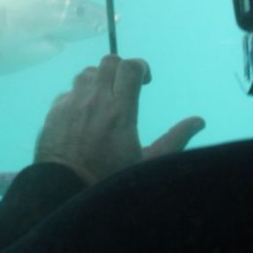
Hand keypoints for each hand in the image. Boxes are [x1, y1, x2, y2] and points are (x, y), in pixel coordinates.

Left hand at [34, 55, 204, 184]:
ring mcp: (71, 103)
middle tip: (126, 87)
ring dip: (99, 80)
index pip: (130, 67)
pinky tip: (84, 115)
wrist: (64, 190)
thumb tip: (199, 121)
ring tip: (104, 99)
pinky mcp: (54, 110)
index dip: (141, 67)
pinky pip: (69, 91)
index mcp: (120, 110)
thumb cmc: (110, 179)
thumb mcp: (148, 164)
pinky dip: (79, 96)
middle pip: (108, 62)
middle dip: (121, 69)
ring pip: (87, 73)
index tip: (145, 82)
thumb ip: (174, 139)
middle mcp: (94, 100)